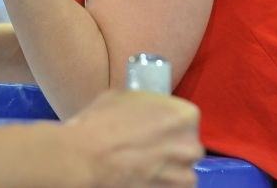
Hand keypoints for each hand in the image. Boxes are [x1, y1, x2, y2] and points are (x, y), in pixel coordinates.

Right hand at [67, 91, 202, 186]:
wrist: (85, 157)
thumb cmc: (101, 123)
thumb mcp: (123, 97)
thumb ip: (144, 105)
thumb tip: (143, 111)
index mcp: (184, 116)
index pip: (186, 118)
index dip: (168, 121)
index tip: (154, 125)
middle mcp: (190, 146)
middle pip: (186, 145)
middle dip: (170, 146)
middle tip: (145, 145)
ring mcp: (183, 175)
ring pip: (180, 171)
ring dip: (165, 168)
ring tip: (140, 163)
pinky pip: (169, 187)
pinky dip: (158, 183)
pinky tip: (139, 176)